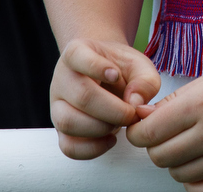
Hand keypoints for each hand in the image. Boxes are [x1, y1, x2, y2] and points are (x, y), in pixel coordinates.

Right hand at [50, 38, 161, 159]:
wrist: (106, 75)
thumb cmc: (121, 68)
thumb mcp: (138, 64)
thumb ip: (145, 80)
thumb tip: (135, 104)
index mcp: (77, 53)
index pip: (76, 55)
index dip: (96, 66)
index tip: (116, 75)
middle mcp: (62, 79)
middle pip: (81, 96)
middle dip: (113, 110)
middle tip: (132, 113)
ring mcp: (57, 105)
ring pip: (68, 122)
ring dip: (101, 128)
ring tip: (120, 124)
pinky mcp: (61, 129)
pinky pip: (68, 146)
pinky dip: (91, 149)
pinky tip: (112, 140)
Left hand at [127, 52, 202, 191]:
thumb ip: (175, 101)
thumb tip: (142, 121)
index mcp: (201, 102)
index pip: (146, 133)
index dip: (138, 131)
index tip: (144, 127)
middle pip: (159, 156)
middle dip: (158, 145)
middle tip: (171, 133)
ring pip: (178, 174)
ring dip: (179, 163)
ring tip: (194, 144)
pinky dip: (196, 183)